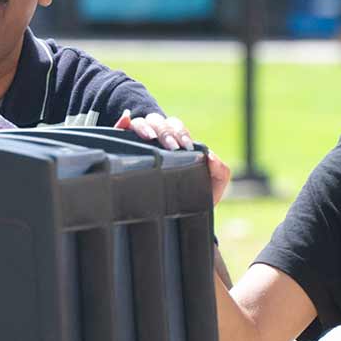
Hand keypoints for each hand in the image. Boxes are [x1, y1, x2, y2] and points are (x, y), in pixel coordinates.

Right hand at [117, 110, 232, 202]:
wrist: (178, 219)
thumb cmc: (195, 197)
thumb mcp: (213, 186)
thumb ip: (221, 171)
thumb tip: (211, 157)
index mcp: (178, 143)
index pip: (176, 126)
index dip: (180, 133)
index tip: (185, 148)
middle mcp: (159, 140)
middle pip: (158, 122)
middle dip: (166, 132)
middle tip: (171, 147)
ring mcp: (141, 145)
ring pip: (141, 123)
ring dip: (145, 126)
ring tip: (150, 137)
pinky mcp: (125, 152)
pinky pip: (120, 131)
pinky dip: (122, 122)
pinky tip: (125, 120)